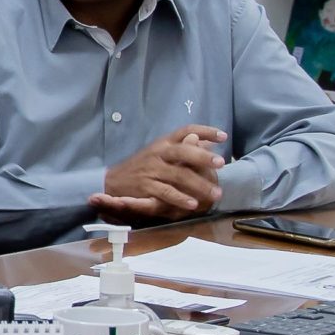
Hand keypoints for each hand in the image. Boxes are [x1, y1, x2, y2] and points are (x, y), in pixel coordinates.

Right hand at [92, 125, 225, 222]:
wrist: (112, 181)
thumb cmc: (141, 166)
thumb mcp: (160, 152)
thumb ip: (182, 146)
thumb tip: (205, 139)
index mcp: (163, 143)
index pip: (185, 130)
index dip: (205, 131)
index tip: (223, 136)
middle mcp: (157, 153)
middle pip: (183, 151)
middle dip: (203, 157)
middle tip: (222, 163)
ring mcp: (151, 170)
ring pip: (178, 174)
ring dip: (199, 184)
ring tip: (216, 193)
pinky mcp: (145, 187)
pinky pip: (166, 192)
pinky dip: (180, 198)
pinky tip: (193, 204)